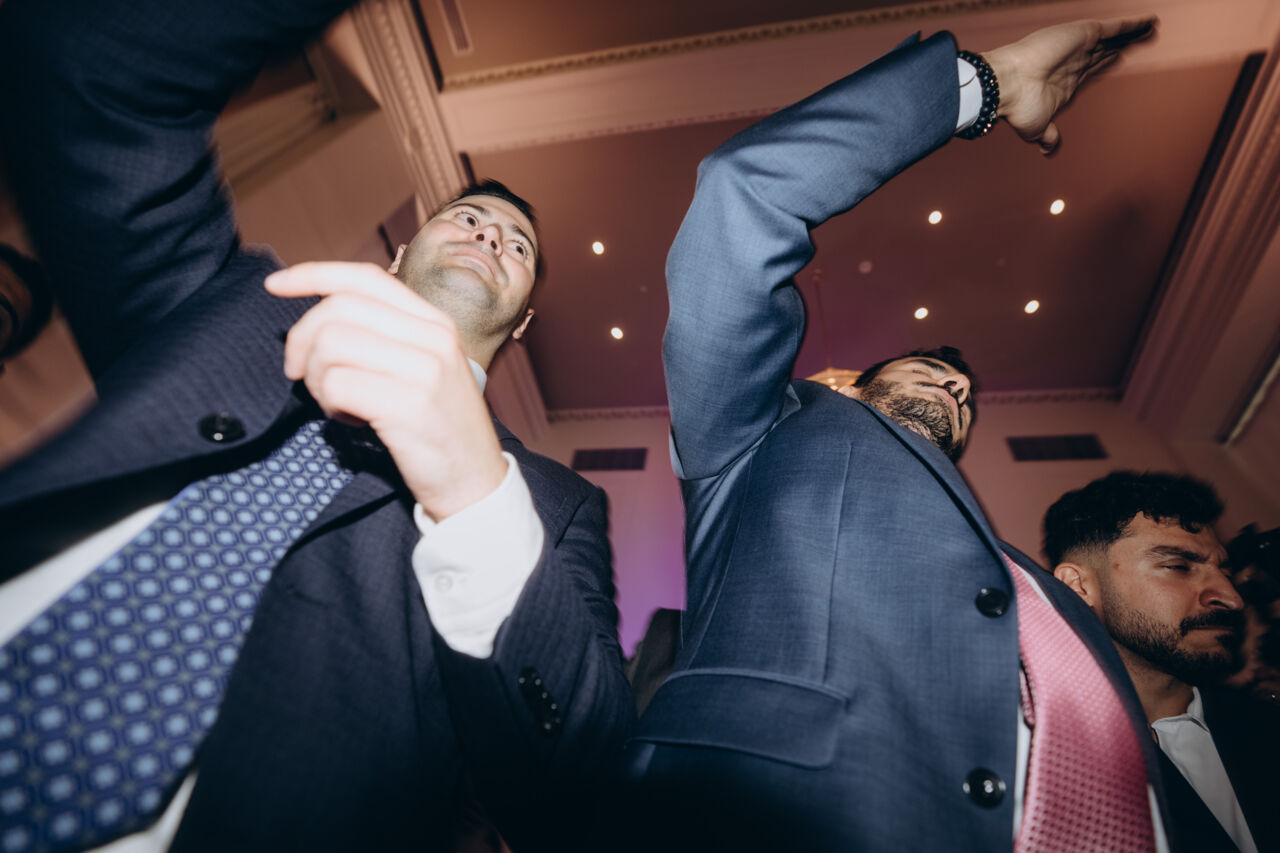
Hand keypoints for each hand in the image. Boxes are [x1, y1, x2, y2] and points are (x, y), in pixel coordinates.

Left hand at [266, 262, 506, 520]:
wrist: (475, 483)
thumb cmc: (438, 428)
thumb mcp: (423, 369)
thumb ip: (384, 338)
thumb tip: (316, 324)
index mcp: (434, 322)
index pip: (365, 278)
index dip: (314, 275)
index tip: (276, 285)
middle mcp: (433, 337)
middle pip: (339, 308)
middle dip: (302, 339)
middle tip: (299, 373)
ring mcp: (424, 369)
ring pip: (331, 345)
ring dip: (316, 378)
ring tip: (337, 403)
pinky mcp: (408, 405)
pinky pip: (336, 386)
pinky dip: (329, 406)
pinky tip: (351, 421)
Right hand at [982, 17, 1155, 152]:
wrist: (1009, 86)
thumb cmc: (1018, 107)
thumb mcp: (1036, 129)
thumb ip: (1048, 136)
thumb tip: (1048, 149)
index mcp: (1066, 81)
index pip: (1091, 70)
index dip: (1106, 64)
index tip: (1117, 59)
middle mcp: (1074, 62)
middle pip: (1105, 52)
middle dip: (1120, 47)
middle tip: (1137, 42)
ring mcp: (1080, 46)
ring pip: (1114, 38)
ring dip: (1132, 34)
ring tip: (1150, 28)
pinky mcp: (1085, 34)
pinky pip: (1116, 27)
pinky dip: (1133, 24)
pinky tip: (1148, 22)